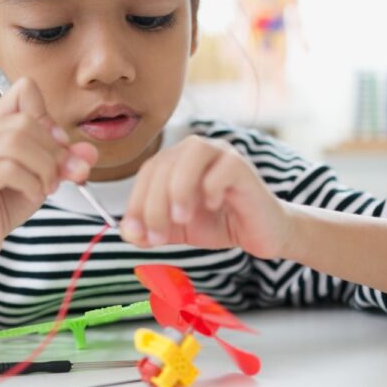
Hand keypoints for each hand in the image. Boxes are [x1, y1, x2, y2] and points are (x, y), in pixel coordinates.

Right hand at [0, 77, 97, 263]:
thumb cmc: (4, 201)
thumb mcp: (43, 175)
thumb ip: (65, 160)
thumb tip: (90, 153)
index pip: (25, 90)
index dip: (49, 119)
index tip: (58, 149)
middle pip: (27, 120)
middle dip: (54, 151)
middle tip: (59, 177)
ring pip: (18, 142)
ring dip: (44, 168)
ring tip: (46, 187)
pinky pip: (10, 168)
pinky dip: (31, 183)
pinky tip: (31, 194)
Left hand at [120, 135, 290, 257]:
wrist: (260, 233)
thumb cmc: (218, 224)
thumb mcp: (176, 230)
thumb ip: (151, 231)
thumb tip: (126, 233)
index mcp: (176, 160)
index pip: (148, 172)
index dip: (135, 202)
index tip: (132, 233)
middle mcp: (195, 150)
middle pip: (164, 165)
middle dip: (154, 204)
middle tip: (156, 237)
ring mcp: (221, 153)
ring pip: (190, 157)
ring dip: (178, 190)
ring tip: (181, 219)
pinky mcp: (242, 165)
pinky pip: (222, 168)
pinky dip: (211, 187)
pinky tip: (213, 206)